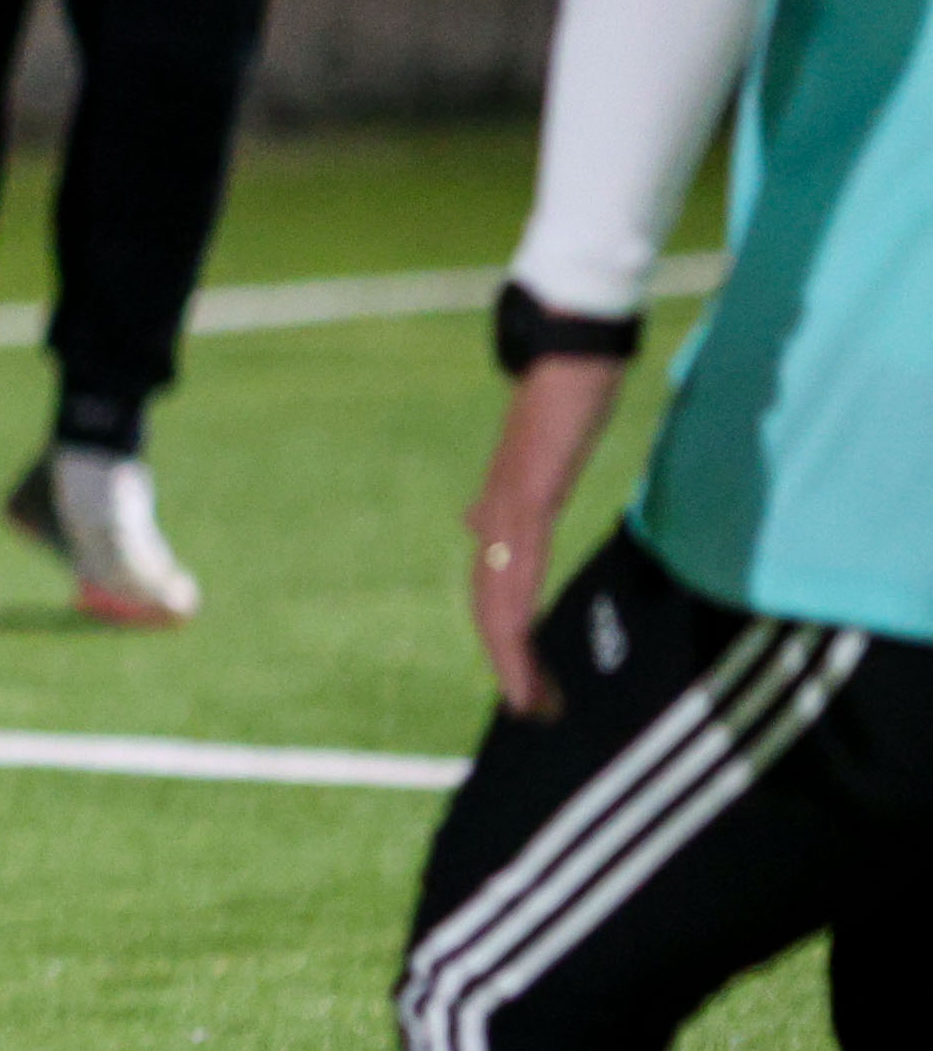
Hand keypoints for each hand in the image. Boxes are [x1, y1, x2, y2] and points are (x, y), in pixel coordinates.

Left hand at [463, 349, 626, 717]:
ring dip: (510, 655)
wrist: (568, 341)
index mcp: (503, 510)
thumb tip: (482, 521)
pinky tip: (521, 645)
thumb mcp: (542, 452)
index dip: (505, 638)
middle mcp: (495, 513)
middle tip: (532, 710)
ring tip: (530, 701)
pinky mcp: (527, 492)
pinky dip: (514, 612)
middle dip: (508, 662)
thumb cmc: (566, 390)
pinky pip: (516, 566)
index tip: (526, 681)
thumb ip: (518, 494)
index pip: (495, 588)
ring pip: (497, 598)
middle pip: (489, 605)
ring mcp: (508, 504)